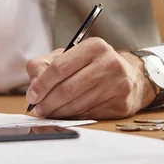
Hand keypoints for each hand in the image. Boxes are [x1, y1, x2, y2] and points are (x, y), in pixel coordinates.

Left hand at [25, 38, 155, 119]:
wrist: (132, 77)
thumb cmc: (94, 66)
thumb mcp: (71, 56)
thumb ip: (46, 66)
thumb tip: (33, 86)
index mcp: (94, 47)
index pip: (60, 67)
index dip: (42, 84)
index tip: (32, 96)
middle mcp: (109, 63)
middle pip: (67, 88)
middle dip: (48, 102)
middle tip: (38, 109)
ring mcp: (118, 84)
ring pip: (77, 104)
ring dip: (58, 112)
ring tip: (49, 112)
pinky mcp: (121, 103)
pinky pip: (89, 114)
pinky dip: (73, 116)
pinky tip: (67, 114)